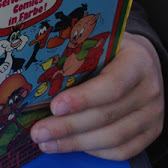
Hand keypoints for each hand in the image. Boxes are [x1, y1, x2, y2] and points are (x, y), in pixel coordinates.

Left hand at [30, 32, 163, 160]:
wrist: (142, 59)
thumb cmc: (114, 49)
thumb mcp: (101, 41)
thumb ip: (80, 54)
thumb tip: (41, 74)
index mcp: (137, 61)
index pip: (111, 85)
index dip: (82, 99)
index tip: (55, 107)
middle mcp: (149, 89)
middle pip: (106, 116)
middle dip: (68, 127)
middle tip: (39, 131)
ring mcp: (152, 114)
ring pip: (112, 137)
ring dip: (75, 143)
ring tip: (48, 142)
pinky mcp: (151, 131)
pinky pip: (122, 150)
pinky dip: (94, 151)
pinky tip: (71, 145)